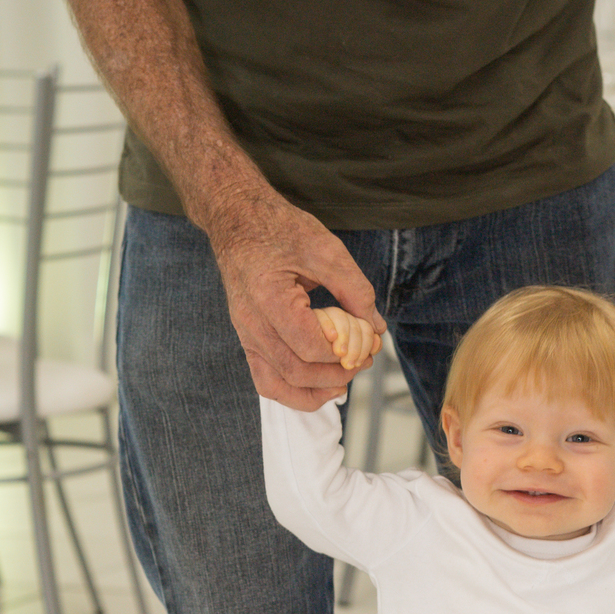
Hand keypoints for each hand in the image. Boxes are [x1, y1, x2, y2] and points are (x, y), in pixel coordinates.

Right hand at [207, 183, 386, 409]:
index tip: (368, 344)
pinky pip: (266, 381)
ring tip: (345, 381)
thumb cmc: (280, 229)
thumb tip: (376, 327)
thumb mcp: (326, 249)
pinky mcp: (248, 340)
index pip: (309, 346)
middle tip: (365, 359)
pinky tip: (322, 386)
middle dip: (337, 374)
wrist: (239, 221)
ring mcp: (246, 335)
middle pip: (296, 371)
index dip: (344, 353)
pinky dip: (295, 392)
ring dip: (316, 392)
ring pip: (277, 386)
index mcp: (268, 297)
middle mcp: (251, 323)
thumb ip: (354, 289)